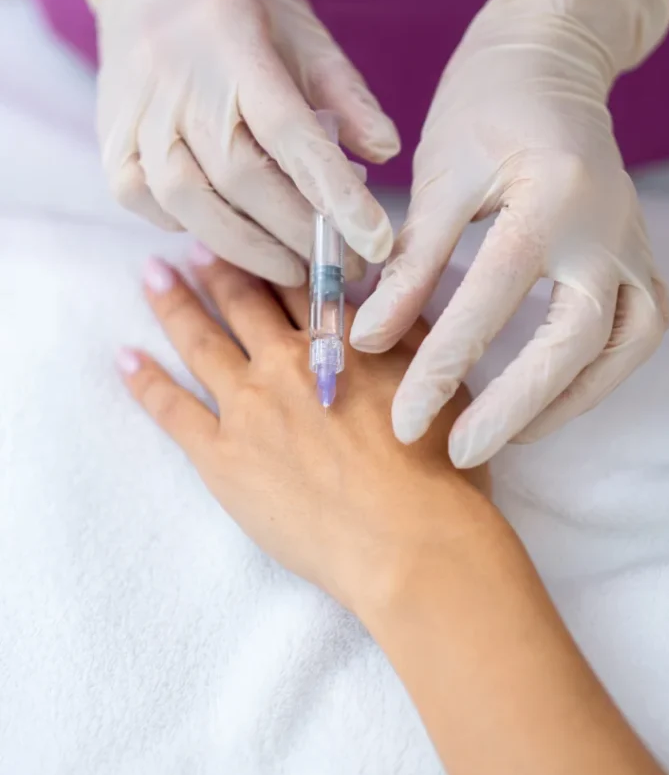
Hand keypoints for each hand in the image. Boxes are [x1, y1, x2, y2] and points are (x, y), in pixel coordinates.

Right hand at [27, 0, 398, 284]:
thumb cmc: (239, 5)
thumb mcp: (303, 31)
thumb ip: (345, 94)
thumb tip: (385, 153)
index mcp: (235, 45)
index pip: (290, 132)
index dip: (335, 194)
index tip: (376, 243)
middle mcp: (178, 83)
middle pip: (242, 179)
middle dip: (300, 234)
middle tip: (344, 266)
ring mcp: (137, 118)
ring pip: (192, 204)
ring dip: (251, 248)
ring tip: (296, 267)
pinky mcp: (112, 146)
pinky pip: (153, 207)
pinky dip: (197, 230)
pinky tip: (234, 236)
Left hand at [117, 249, 489, 614]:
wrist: (410, 542)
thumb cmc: (437, 471)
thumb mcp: (437, 382)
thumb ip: (406, 333)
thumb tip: (386, 295)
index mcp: (339, 341)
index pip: (297, 283)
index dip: (272, 254)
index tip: (253, 232)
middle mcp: (286, 362)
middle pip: (243, 301)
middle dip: (218, 267)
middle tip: (194, 240)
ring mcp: (248, 408)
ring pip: (201, 341)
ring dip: (174, 303)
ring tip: (152, 274)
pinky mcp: (222, 457)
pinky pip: (173, 410)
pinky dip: (145, 380)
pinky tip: (125, 357)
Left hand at [351, 0, 668, 466]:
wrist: (548, 63)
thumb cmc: (484, 110)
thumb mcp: (440, 177)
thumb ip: (412, 261)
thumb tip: (370, 340)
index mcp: (552, 193)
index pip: (493, 294)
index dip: (444, 362)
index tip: (401, 416)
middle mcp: (608, 225)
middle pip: (572, 339)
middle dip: (513, 405)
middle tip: (457, 452)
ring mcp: (634, 243)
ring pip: (617, 347)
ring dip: (563, 401)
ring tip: (504, 439)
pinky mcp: (639, 256)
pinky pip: (634, 334)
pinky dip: (595, 377)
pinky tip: (550, 401)